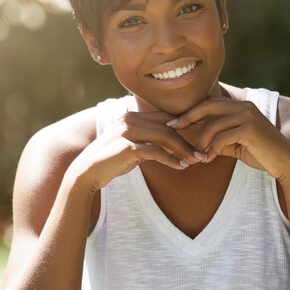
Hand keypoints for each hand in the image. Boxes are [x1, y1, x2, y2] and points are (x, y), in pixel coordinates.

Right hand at [70, 111, 201, 192]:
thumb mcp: (132, 146)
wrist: (87, 172)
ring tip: (195, 160)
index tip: (201, 134)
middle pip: (168, 125)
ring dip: (183, 149)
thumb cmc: (111, 160)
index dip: (185, 124)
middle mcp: (130, 120)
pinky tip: (180, 166)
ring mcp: (128, 132)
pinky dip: (171, 159)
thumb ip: (149, 140)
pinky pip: (156, 151)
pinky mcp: (127, 147)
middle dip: (188, 138)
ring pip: (166, 136)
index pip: (165, 116)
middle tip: (202, 151)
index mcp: (132, 116)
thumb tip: (171, 142)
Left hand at [168, 97, 289, 180]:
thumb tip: (196, 141)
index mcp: (240, 106)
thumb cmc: (259, 153)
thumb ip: (217, 138)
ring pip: (212, 125)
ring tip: (195, 155)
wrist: (285, 163)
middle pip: (206, 106)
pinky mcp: (250, 128)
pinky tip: (208, 159)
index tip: (174, 122)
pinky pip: (222, 137)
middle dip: (187, 117)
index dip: (190, 111)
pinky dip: (211, 149)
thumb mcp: (234, 144)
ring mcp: (247, 115)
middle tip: (173, 128)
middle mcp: (243, 106)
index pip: (209, 103)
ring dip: (200, 142)